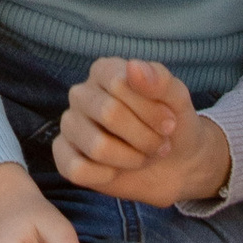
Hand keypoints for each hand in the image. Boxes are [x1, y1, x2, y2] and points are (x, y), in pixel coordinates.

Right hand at [56, 56, 231, 206]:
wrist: (176, 165)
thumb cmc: (172, 125)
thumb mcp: (177, 100)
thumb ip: (159, 80)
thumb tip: (133, 67)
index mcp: (104, 71)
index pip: (120, 83)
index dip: (151, 110)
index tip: (169, 123)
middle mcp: (81, 94)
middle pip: (109, 114)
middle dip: (145, 137)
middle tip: (160, 144)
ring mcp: (70, 125)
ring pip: (97, 147)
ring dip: (132, 159)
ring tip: (142, 156)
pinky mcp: (64, 157)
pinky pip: (78, 171)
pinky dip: (108, 175)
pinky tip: (117, 170)